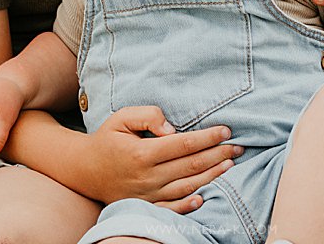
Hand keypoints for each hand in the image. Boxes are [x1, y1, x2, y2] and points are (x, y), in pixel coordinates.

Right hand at [79, 106, 242, 212]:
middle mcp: (147, 177)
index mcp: (142, 153)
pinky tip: (205, 197)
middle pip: (191, 166)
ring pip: (187, 186)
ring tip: (230, 164)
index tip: (225, 130)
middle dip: (218, 154)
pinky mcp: (146, 206)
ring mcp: (147, 195)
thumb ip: (148, 116)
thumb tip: (171, 128)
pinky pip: (171, 208)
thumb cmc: (107, 139)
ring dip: (212, 176)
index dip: (207, 137)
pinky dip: (189, 205)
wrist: (85, 169)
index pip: (183, 144)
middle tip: (239, 146)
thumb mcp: (122, 118)